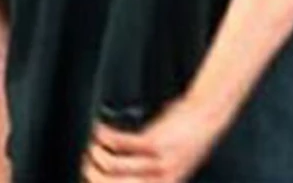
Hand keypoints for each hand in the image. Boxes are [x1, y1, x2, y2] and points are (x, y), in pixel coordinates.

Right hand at [83, 99, 219, 182]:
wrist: (207, 116)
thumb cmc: (186, 138)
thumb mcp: (170, 165)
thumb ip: (147, 175)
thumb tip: (114, 177)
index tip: (88, 178)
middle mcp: (160, 181)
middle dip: (91, 173)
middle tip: (85, 161)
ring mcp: (158, 163)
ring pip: (110, 165)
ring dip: (94, 153)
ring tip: (91, 145)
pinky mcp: (155, 142)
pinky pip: (118, 142)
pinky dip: (103, 135)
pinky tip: (99, 129)